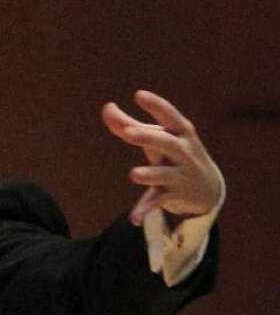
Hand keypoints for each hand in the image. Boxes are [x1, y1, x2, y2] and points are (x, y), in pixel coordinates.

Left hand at [101, 90, 224, 226]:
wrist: (209, 190)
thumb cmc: (174, 154)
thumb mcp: (158, 138)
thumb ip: (129, 124)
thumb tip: (106, 108)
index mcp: (181, 133)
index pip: (170, 116)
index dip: (156, 105)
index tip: (139, 95)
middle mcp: (183, 152)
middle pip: (165, 143)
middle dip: (148, 137)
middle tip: (127, 132)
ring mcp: (179, 175)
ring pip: (162, 175)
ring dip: (149, 174)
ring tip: (133, 174)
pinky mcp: (173, 195)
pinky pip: (157, 202)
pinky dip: (145, 210)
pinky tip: (133, 219)